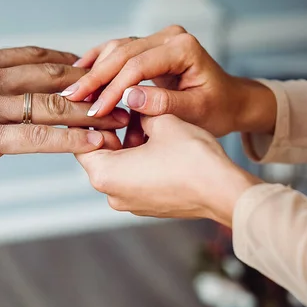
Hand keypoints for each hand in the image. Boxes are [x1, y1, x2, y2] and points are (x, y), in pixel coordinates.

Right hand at [0, 46, 127, 181]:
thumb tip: (6, 84)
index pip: (35, 55)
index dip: (68, 62)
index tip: (91, 70)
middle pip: (53, 76)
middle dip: (91, 85)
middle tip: (118, 92)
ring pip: (53, 105)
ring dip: (92, 113)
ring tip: (120, 120)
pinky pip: (38, 138)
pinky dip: (71, 140)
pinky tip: (94, 144)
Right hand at [62, 26, 276, 136]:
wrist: (230, 100)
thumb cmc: (218, 109)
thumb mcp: (196, 112)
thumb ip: (164, 103)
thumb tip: (129, 97)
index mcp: (183, 48)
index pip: (137, 66)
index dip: (112, 89)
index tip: (95, 112)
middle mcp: (169, 37)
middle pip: (122, 53)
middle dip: (95, 78)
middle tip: (72, 99)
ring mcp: (158, 38)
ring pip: (116, 48)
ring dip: (93, 70)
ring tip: (73, 91)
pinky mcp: (149, 45)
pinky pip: (118, 50)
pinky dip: (98, 62)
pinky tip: (80, 73)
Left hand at [75, 114, 262, 226]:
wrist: (225, 191)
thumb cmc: (192, 158)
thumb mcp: (160, 120)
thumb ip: (137, 110)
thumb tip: (130, 101)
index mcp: (104, 174)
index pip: (82, 141)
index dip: (92, 117)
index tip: (102, 100)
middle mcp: (111, 193)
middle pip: (99, 153)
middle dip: (111, 129)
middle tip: (123, 106)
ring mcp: (129, 203)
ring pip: (117, 165)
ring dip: (126, 143)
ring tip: (143, 121)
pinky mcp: (146, 206)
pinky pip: (132, 178)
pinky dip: (137, 159)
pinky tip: (155, 141)